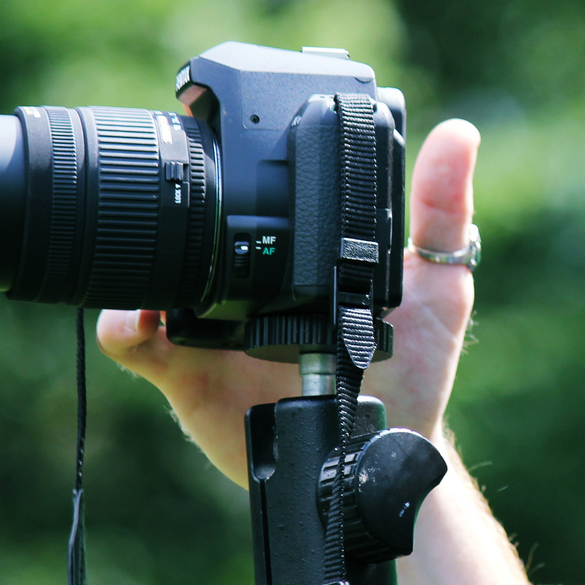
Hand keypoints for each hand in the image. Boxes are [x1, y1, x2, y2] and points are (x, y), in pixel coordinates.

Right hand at [97, 119, 480, 485]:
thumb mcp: (438, 285)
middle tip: (177, 197)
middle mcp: (241, 283)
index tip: (223, 133)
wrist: (380, 451)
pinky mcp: (186, 375)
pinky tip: (143, 318)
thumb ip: (442, 214)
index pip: (247, 194)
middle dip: (167, 210)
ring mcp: (207, 328)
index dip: (227, 160)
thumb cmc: (412, 368)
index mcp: (291, 254)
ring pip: (146, 282)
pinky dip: (126, 327)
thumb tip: (458, 133)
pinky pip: (138, 346)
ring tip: (152, 268)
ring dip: (138, 269)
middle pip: (182, 230)